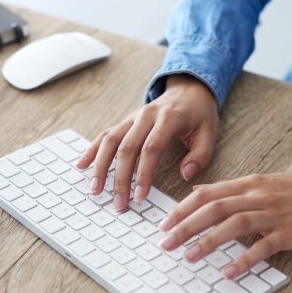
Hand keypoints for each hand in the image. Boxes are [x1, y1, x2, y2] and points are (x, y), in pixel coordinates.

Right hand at [76, 74, 218, 210]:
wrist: (188, 89)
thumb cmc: (198, 114)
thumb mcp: (209, 132)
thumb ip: (200, 155)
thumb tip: (186, 175)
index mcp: (168, 118)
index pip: (151, 148)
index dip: (144, 173)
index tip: (140, 196)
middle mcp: (146, 115)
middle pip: (127, 148)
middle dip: (120, 178)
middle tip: (119, 203)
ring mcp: (132, 117)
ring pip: (110, 140)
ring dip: (100, 166)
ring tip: (95, 190)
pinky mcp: (125, 121)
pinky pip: (105, 135)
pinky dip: (92, 150)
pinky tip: (82, 165)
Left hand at [157, 174, 291, 278]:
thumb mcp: (263, 183)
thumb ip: (232, 189)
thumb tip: (199, 192)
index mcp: (249, 183)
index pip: (207, 193)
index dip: (182, 209)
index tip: (164, 224)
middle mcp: (258, 195)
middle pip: (214, 208)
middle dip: (185, 226)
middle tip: (165, 244)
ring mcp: (274, 214)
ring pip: (233, 224)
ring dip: (208, 241)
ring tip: (188, 257)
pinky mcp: (289, 233)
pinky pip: (262, 247)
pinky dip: (243, 260)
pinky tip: (228, 272)